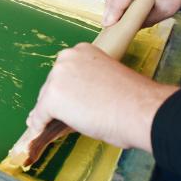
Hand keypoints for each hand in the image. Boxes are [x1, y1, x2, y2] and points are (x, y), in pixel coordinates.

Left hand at [26, 43, 178, 151]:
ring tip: (56, 124)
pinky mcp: (51, 98)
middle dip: (58, 100)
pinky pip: (39, 115)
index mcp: (81, 51)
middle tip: (66, 115)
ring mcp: (56, 78)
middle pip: (52, 84)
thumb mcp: (104, 78)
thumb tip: (72, 101)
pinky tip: (39, 129)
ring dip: (50, 112)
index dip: (67, 89)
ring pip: (45, 99)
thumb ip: (85, 83)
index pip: (64, 72)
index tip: (68, 98)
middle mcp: (65, 59)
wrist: (141, 110)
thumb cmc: (132, 99)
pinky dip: (39, 124)